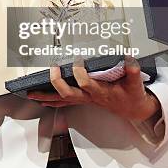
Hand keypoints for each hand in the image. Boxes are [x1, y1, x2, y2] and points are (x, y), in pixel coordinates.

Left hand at [27, 57, 160, 122]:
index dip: (79, 73)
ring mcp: (84, 100)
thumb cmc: (132, 95)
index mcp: (101, 92)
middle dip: (57, 83)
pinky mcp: (83, 100)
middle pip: (68, 95)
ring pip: (61, 101)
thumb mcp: (135, 83)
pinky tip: (41, 99)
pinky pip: (63, 102)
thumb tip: (128, 58)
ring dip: (46, 97)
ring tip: (31, 93)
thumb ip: (132, 71)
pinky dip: (51, 100)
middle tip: (52, 69)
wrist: (133, 109)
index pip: (86, 84)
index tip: (77, 59)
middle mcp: (90, 98)